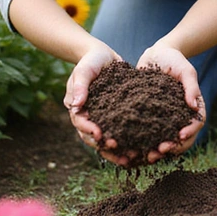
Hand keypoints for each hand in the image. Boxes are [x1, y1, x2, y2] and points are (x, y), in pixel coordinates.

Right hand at [64, 46, 129, 165]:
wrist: (103, 56)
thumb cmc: (91, 61)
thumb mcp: (84, 70)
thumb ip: (80, 86)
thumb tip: (75, 105)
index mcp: (78, 108)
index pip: (81, 123)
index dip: (89, 130)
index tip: (100, 134)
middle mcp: (89, 117)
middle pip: (94, 138)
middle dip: (106, 148)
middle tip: (120, 155)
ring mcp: (103, 119)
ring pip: (107, 139)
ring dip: (117, 151)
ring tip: (131, 159)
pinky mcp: (116, 117)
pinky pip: (121, 132)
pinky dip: (129, 141)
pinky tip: (141, 148)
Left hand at [136, 44, 205, 163]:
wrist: (154, 55)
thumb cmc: (173, 59)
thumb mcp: (185, 70)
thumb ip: (191, 86)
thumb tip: (194, 106)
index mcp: (192, 107)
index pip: (196, 123)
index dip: (190, 132)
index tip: (180, 136)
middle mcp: (180, 116)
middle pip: (181, 139)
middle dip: (173, 148)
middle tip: (160, 151)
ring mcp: (165, 119)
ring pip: (165, 140)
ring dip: (158, 151)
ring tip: (147, 156)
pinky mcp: (149, 118)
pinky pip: (148, 134)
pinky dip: (143, 143)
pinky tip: (132, 149)